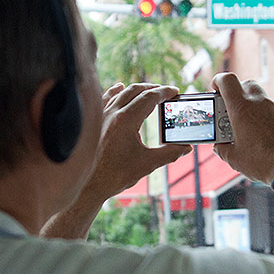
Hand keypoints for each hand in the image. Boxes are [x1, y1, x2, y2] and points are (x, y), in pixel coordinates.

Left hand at [87, 82, 191, 200]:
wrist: (87, 185)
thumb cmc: (114, 176)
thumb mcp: (147, 164)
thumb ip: (170, 154)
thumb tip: (186, 148)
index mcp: (126, 120)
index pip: (149, 97)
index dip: (165, 92)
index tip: (175, 92)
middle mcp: (112, 113)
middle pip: (136, 90)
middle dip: (153, 89)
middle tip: (166, 93)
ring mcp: (100, 116)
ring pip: (120, 92)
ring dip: (137, 90)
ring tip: (149, 91)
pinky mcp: (94, 121)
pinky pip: (105, 98)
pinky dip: (115, 91)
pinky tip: (119, 87)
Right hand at [211, 73, 273, 183]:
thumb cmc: (262, 163)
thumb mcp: (234, 158)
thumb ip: (223, 148)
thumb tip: (220, 146)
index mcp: (242, 108)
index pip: (227, 80)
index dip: (219, 81)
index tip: (216, 88)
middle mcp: (261, 102)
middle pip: (246, 84)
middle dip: (238, 93)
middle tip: (234, 109)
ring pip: (263, 100)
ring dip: (255, 109)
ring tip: (253, 129)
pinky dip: (270, 118)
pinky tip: (270, 135)